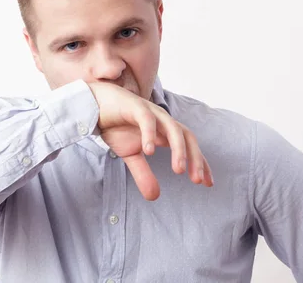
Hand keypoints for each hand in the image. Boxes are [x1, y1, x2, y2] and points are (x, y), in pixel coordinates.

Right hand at [88, 82, 213, 200]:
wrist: (95, 105)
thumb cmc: (117, 126)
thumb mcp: (131, 155)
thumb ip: (143, 173)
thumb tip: (154, 197)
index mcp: (164, 131)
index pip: (190, 146)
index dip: (200, 163)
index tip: (208, 183)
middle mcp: (162, 120)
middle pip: (187, 137)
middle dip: (195, 158)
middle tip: (197, 180)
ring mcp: (151, 112)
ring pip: (173, 128)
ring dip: (178, 149)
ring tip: (178, 170)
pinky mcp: (135, 107)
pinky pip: (147, 120)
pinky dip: (150, 135)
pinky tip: (149, 151)